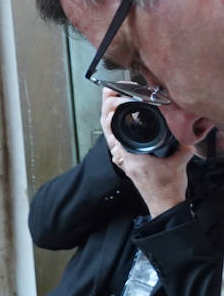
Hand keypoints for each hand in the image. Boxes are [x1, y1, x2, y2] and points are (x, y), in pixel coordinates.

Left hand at [100, 89, 191, 216]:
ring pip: (108, 132)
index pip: (113, 127)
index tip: (119, 97)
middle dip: (107, 106)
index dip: (113, 109)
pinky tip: (119, 120)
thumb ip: (183, 146)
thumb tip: (189, 132)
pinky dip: (115, 128)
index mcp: (129, 153)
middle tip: (112, 92)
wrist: (164, 204)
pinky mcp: (126, 160)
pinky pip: (116, 140)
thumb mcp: (178, 162)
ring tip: (114, 99)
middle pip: (106, 126)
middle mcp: (121, 155)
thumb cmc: (166, 187)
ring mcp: (121, 158)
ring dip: (109, 116)